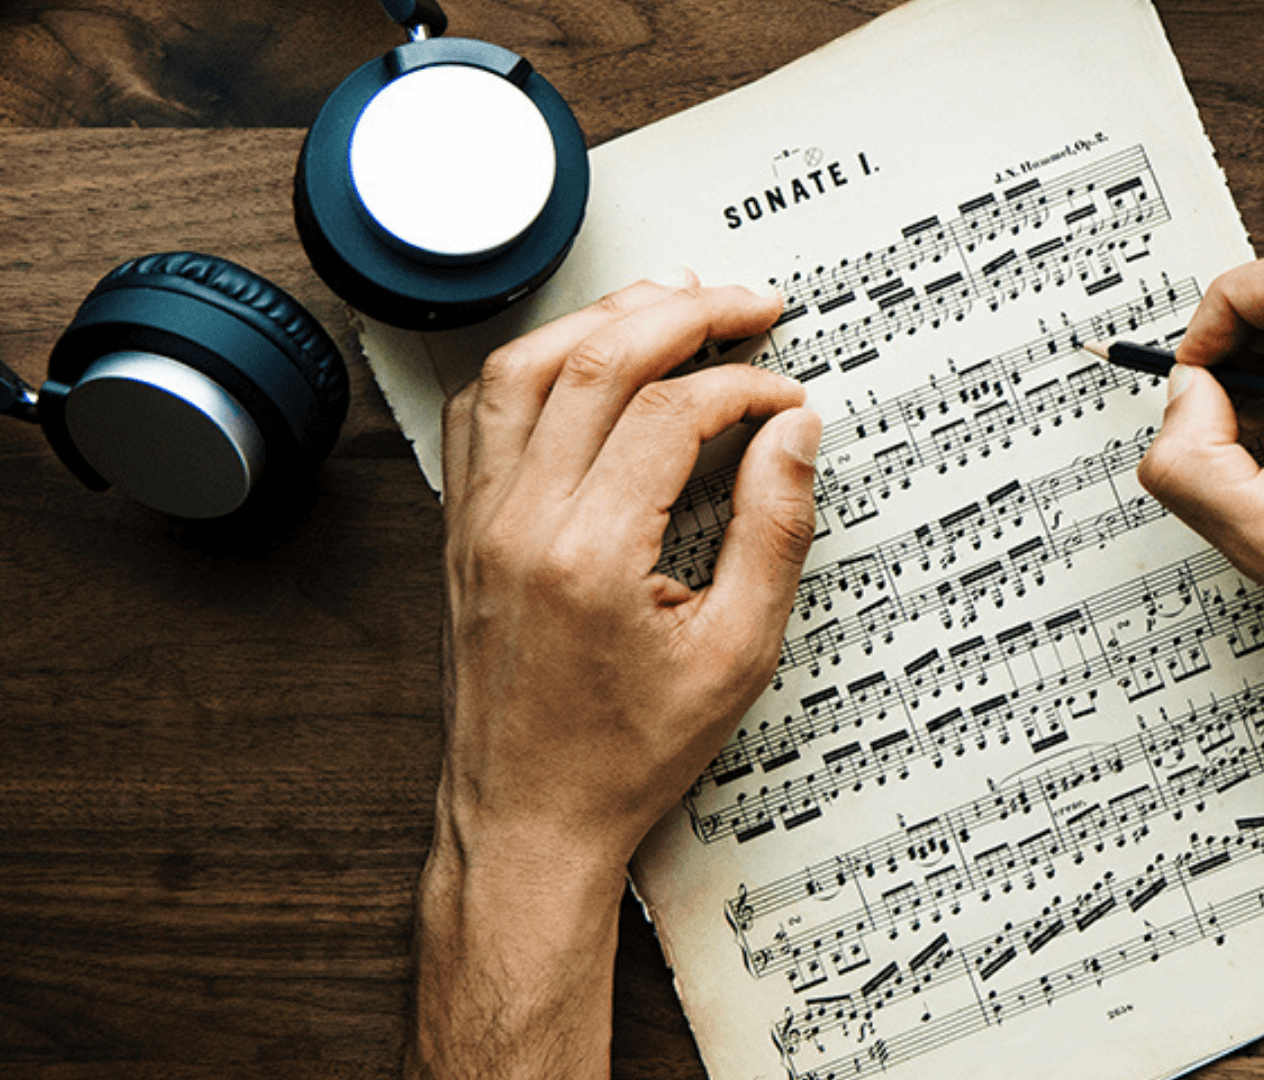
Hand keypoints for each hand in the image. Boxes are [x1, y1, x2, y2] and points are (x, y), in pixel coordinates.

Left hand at [411, 273, 820, 1079]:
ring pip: (525, 366)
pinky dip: (532, 364)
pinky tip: (581, 358)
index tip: (787, 398)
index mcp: (592, 554)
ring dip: (601, 320)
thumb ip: (774, 532)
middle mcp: (521, 521)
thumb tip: (794, 433)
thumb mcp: (737, 655)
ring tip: (670, 304)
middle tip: (746, 302)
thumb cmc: (629, 754)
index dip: (743, 386)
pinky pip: (481, 411)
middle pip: (596, 361)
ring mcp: (479, 520)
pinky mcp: (462, 530)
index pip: (673, 413)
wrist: (529, 818)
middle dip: (682, 313)